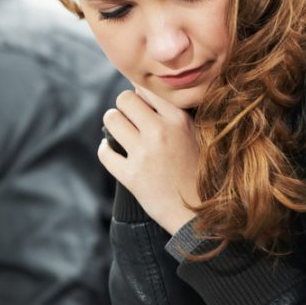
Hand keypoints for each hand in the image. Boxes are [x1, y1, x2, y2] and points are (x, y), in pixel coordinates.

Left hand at [99, 88, 200, 233]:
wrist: (201, 215)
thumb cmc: (200, 172)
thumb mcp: (198, 136)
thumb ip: (176, 115)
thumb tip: (149, 94)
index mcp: (178, 119)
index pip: (146, 88)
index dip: (141, 95)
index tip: (143, 104)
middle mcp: (159, 132)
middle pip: (124, 99)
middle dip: (124, 107)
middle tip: (130, 118)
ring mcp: (143, 154)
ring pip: (111, 119)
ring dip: (113, 124)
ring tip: (121, 132)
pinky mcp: (131, 176)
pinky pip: (104, 152)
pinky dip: (106, 150)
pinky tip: (112, 151)